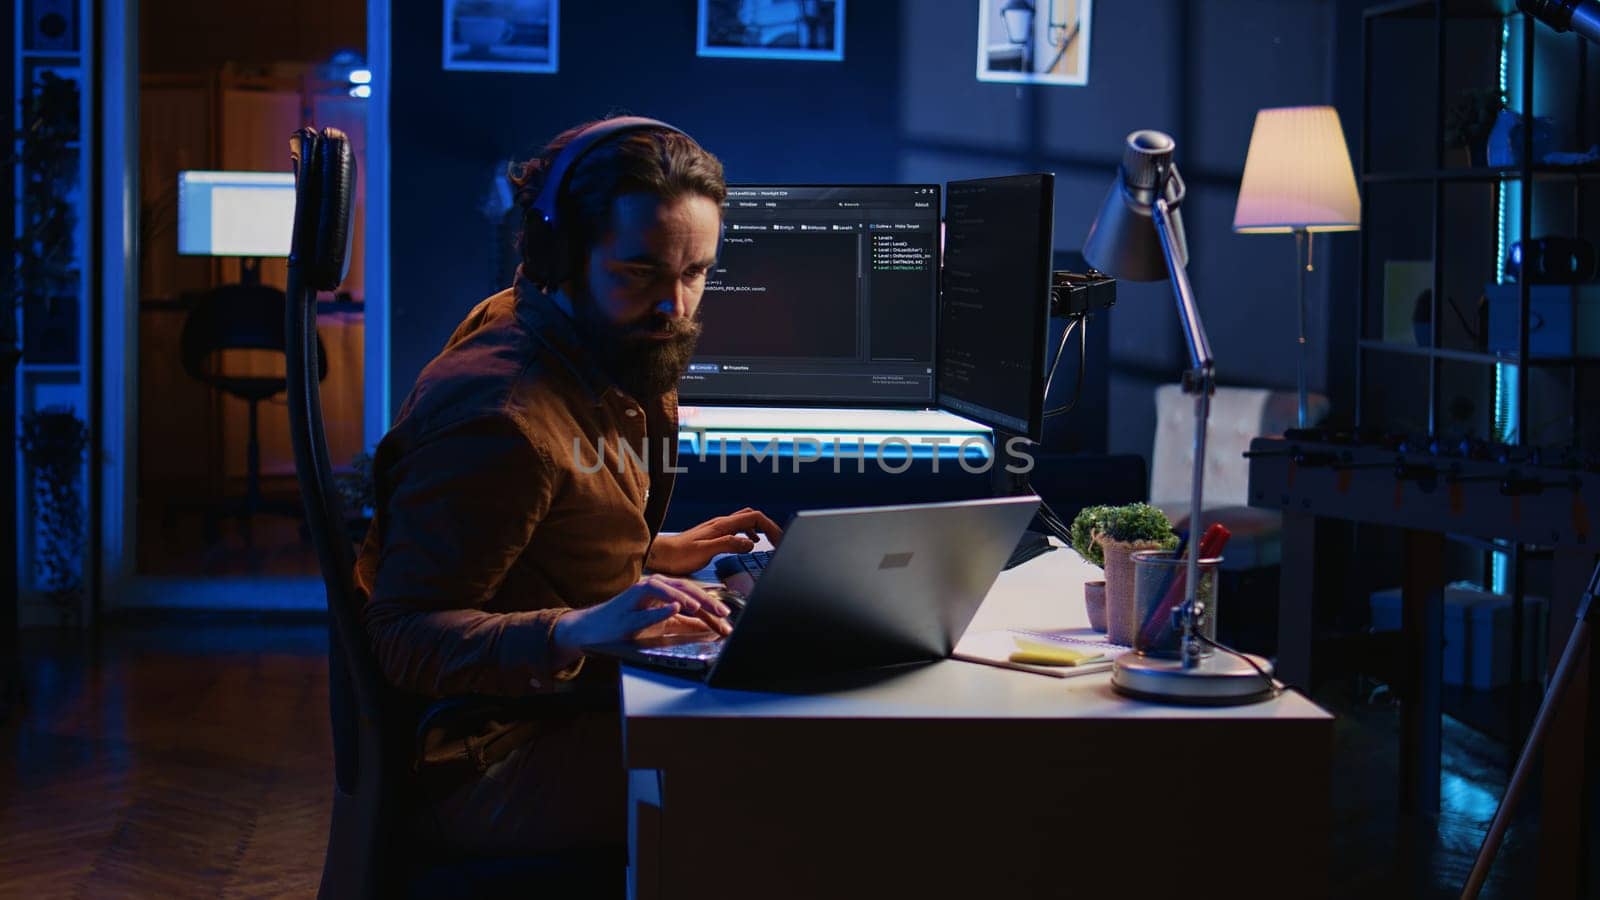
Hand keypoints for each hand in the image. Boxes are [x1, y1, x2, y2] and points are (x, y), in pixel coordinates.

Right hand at [550, 574, 732, 668]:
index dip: (711, 605)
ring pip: (664, 592)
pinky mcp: (626, 612)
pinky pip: (645, 610)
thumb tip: (709, 626)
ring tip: (700, 607)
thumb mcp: (661, 624)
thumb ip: (684, 623)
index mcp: (663, 589)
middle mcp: (652, 588)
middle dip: (705, 600)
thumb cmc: (628, 623)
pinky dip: (660, 609)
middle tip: (722, 612)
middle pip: (683, 587)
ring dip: (684, 598)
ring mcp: (637, 598)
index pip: (692, 593)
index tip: (727, 619)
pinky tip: (674, 608)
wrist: (594, 628)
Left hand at [644, 507, 784, 574]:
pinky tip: (748, 545)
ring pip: (745, 521)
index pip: (755, 518)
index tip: (781, 540)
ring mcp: (717, 528)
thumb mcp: (705, 551)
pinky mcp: (713, 535)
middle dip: (769, 526)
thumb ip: (728, 544)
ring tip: (769, 542)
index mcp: (722, 525)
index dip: (772, 527)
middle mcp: (721, 523)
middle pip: (752, 516)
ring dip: (760, 529)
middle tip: (778, 541)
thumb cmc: (678, 555)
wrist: (659, 554)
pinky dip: (749, 534)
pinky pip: (737, 529)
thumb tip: (751, 543)